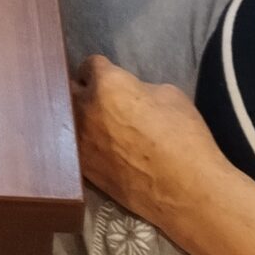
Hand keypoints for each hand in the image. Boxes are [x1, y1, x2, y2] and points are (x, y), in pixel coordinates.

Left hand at [73, 55, 227, 227]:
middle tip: (103, 100)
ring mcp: (80, 141)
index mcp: (106, 84)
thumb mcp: (169, 95)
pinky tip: (102, 149)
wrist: (186, 190)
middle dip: (83, 91)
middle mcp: (85, 109)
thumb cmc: (184, 138)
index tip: (110, 77)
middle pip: (70, 90)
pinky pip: (77, 147)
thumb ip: (140, 88)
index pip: (90, 65)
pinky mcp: (84, 169)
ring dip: (82, 118)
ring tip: (99, 124)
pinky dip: (86, 144)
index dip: (103, 70)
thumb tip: (131, 95)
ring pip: (69, 120)